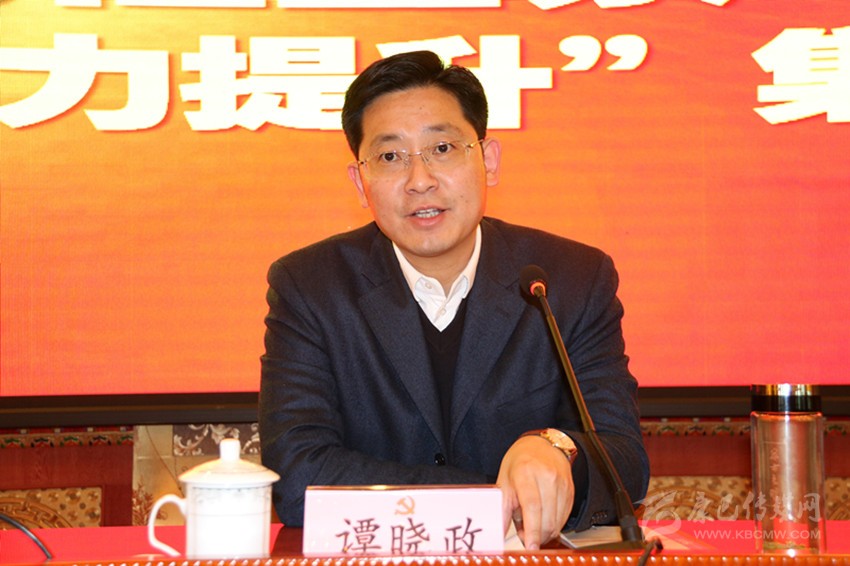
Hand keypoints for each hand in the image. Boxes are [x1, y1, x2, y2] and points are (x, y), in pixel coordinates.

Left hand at [496, 434, 574, 549]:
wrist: (541, 444)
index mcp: (526, 472)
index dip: (532, 530)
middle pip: (547, 518)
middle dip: (536, 536)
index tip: (530, 545)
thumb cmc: (520, 461)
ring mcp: (561, 483)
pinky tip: (543, 517)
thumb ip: (502, 508)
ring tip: (532, 522)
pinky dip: (553, 525)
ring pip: (557, 521)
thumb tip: (499, 531)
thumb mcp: (504, 480)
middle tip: (524, 535)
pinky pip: (564, 517)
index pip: (532, 506)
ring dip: (545, 532)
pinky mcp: (571, 490)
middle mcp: (547, 476)